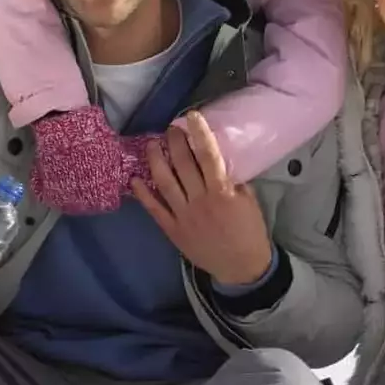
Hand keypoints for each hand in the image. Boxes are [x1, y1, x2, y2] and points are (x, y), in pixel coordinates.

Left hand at [131, 111, 273, 285]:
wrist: (241, 267)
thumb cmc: (249, 233)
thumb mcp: (250, 203)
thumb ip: (235, 182)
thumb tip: (221, 163)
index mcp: (222, 192)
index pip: (208, 155)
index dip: (199, 133)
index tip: (191, 117)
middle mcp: (200, 200)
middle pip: (183, 164)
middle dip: (175, 142)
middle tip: (170, 128)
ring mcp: (183, 215)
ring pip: (165, 182)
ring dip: (156, 161)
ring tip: (152, 145)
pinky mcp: (173, 230)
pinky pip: (154, 209)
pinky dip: (143, 194)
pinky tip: (134, 179)